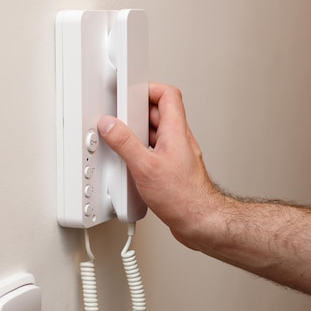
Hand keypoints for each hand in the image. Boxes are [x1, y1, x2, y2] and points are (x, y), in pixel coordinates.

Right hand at [97, 82, 224, 247]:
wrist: (199, 222)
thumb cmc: (183, 197)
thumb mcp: (145, 167)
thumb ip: (124, 143)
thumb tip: (110, 125)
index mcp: (176, 131)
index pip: (167, 95)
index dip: (147, 88)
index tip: (129, 93)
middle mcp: (178, 140)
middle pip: (158, 113)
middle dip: (137, 113)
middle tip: (121, 118)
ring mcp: (176, 155)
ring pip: (156, 133)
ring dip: (138, 134)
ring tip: (122, 140)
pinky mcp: (172, 170)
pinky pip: (155, 152)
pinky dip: (141, 152)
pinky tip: (131, 163)